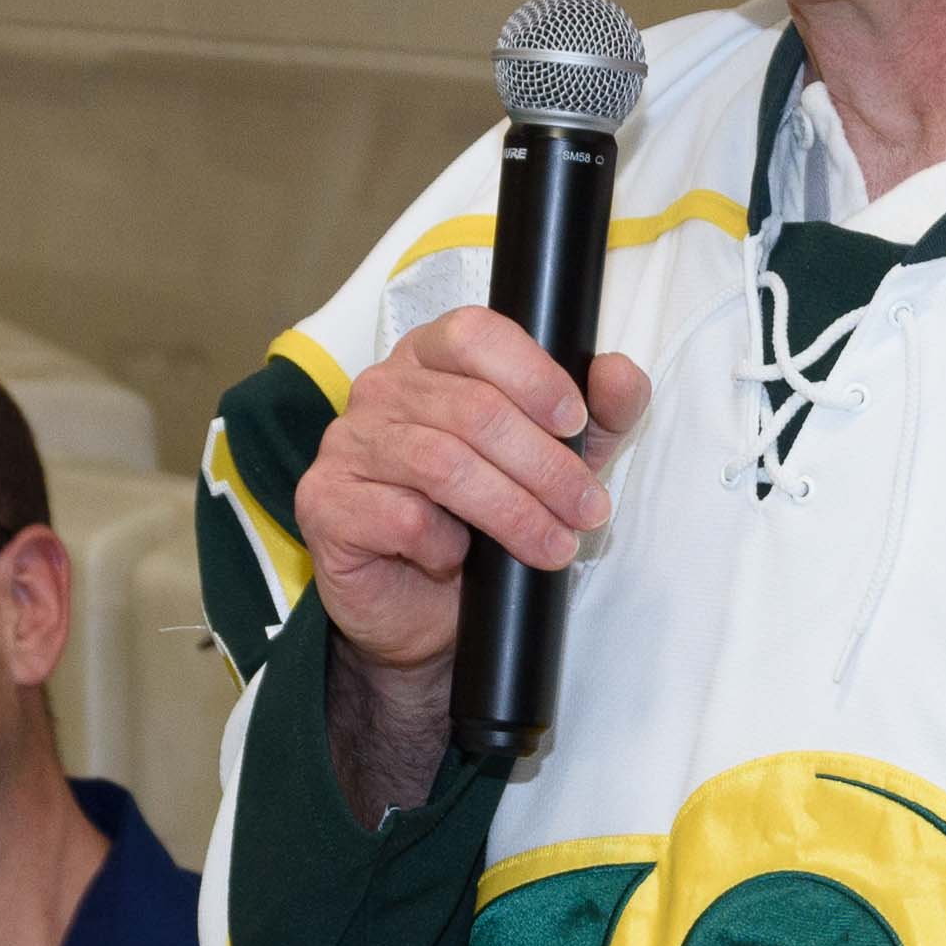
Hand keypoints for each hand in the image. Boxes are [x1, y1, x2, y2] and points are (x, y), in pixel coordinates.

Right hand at [293, 311, 657, 690]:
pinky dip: (445, 544)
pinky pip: (400, 516)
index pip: (473, 333)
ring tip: (553, 547)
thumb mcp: (558, 461)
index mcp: (430, 359)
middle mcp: (381, 390)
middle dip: (544, 465)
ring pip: (441, 463)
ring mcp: (346, 444)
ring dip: (513, 510)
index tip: (576, 423)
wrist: (426, 612)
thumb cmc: (485, 523)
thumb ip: (599, 414)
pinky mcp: (325, 503)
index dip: (532, 375)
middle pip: (471, 408)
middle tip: (587, 509)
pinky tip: (459, 560)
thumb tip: (621, 374)